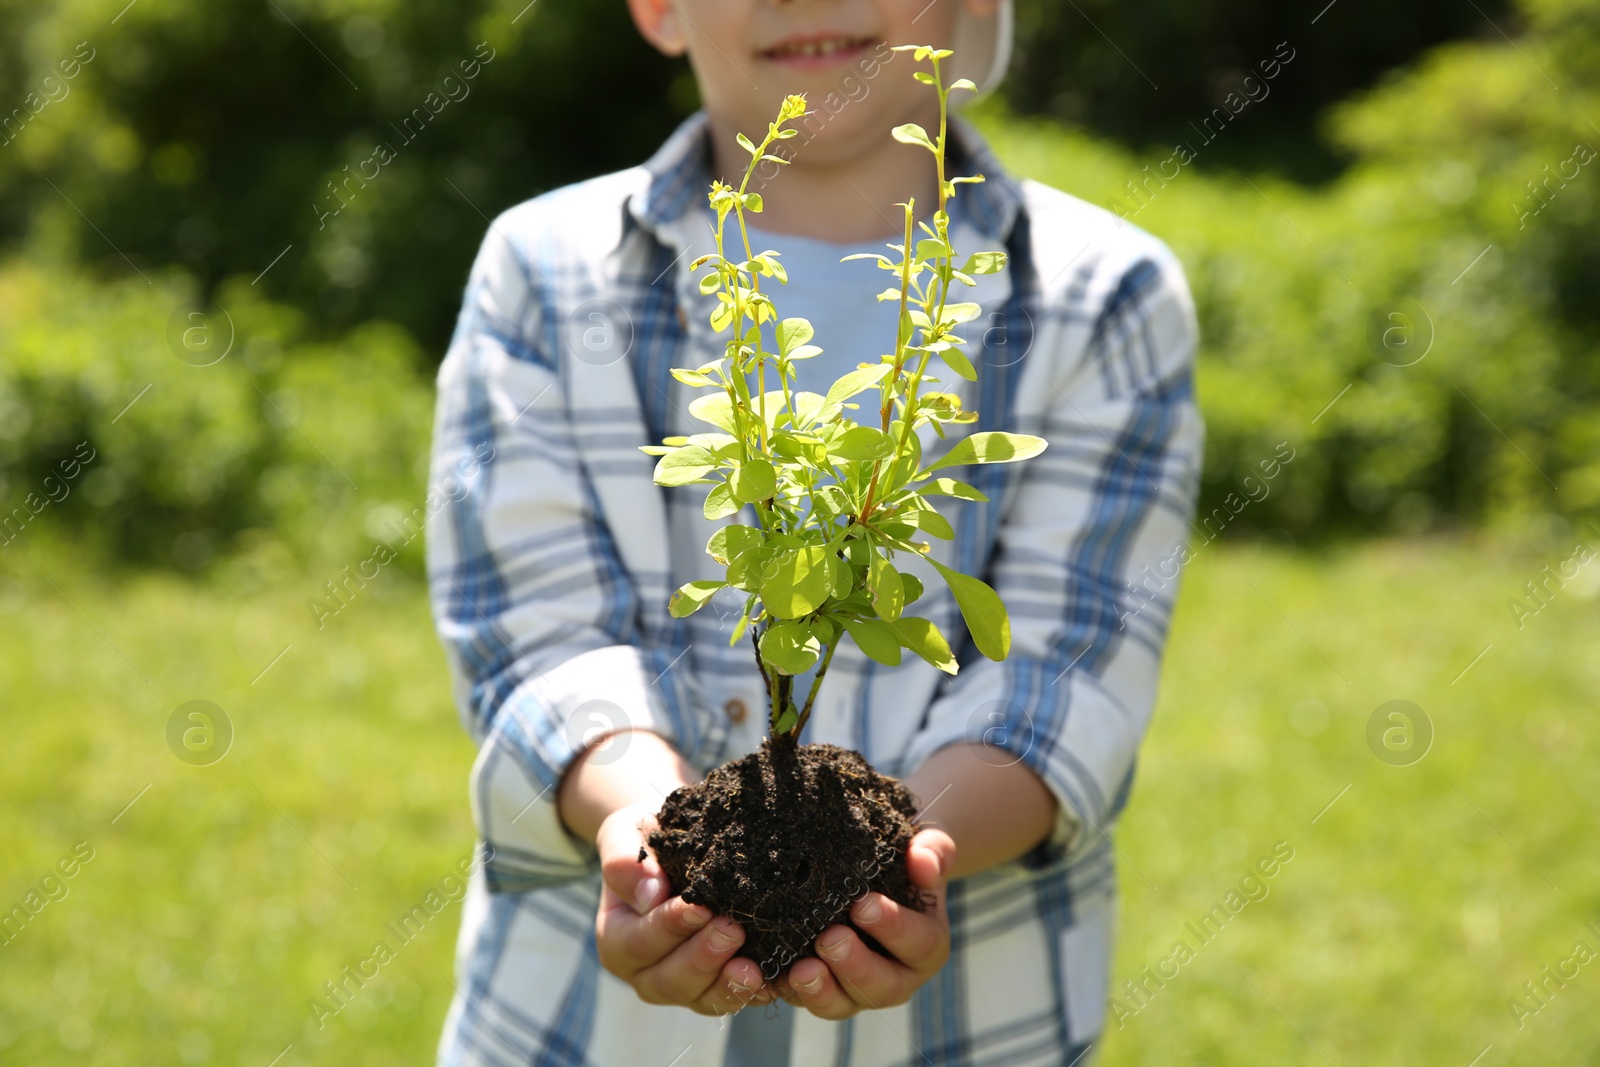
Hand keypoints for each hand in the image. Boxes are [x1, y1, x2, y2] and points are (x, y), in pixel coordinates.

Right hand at [593, 801, 773, 1015]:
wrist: (676, 845)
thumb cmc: (646, 839)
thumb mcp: (625, 836)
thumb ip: (626, 863)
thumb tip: (649, 896)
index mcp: (617, 938)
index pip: (640, 941)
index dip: (670, 927)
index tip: (699, 907)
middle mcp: (645, 971)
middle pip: (669, 980)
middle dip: (703, 958)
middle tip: (733, 930)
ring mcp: (681, 985)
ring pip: (701, 998)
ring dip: (728, 985)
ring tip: (754, 970)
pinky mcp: (714, 987)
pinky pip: (732, 998)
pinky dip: (754, 993)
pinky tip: (773, 981)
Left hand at [779, 827, 955, 1019]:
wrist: (873, 871)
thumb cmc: (902, 859)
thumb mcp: (924, 848)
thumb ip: (933, 852)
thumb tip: (923, 864)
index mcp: (925, 945)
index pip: (920, 944)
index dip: (894, 927)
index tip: (863, 904)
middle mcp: (895, 976)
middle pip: (882, 987)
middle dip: (855, 967)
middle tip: (830, 939)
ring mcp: (854, 989)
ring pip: (841, 1004)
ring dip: (819, 992)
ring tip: (799, 971)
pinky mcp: (819, 989)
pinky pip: (801, 999)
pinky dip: (782, 991)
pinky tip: (766, 975)